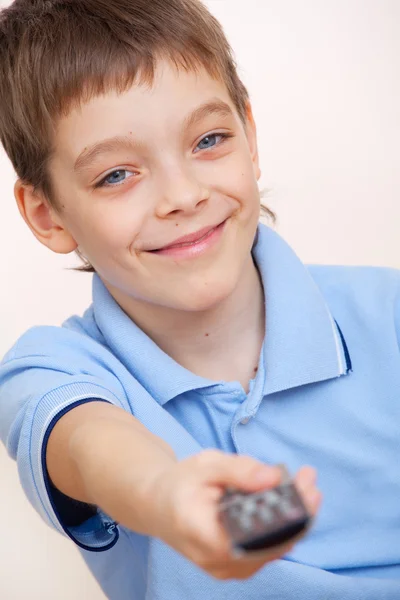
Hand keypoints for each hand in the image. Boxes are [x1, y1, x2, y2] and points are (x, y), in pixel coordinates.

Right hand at [148, 449, 321, 579]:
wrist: (157, 505)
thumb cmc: (179, 484)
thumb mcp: (205, 465)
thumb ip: (238, 470)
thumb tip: (275, 477)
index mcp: (202, 534)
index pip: (255, 535)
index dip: (286, 514)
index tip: (304, 486)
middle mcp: (216, 561)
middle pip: (271, 544)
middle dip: (297, 512)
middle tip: (311, 480)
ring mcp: (227, 569)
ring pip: (273, 549)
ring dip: (294, 518)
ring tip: (307, 486)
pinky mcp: (236, 566)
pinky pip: (266, 550)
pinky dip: (282, 526)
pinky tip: (292, 501)